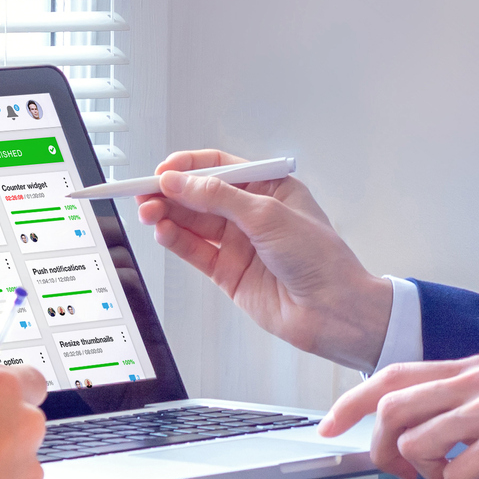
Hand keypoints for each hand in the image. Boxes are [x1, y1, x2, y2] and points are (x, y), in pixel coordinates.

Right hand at [135, 148, 392, 369]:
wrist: (334, 312)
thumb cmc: (322, 259)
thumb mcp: (268, 215)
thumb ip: (219, 198)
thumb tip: (181, 182)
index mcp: (271, 187)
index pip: (220, 167)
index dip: (189, 167)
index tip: (163, 171)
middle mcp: (253, 214)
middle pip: (200, 195)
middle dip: (171, 192)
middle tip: (144, 191)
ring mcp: (240, 244)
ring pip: (193, 223)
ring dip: (168, 215)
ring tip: (148, 211)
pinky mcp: (229, 273)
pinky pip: (196, 251)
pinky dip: (176, 240)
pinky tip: (162, 231)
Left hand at [320, 357, 478, 478]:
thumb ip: (465, 406)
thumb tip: (422, 433)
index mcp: (472, 367)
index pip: (391, 376)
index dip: (350, 404)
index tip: (326, 428)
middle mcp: (476, 379)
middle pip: (391, 409)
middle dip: (383, 450)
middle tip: (406, 476)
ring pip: (417, 443)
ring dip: (433, 472)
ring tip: (469, 474)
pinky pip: (461, 471)